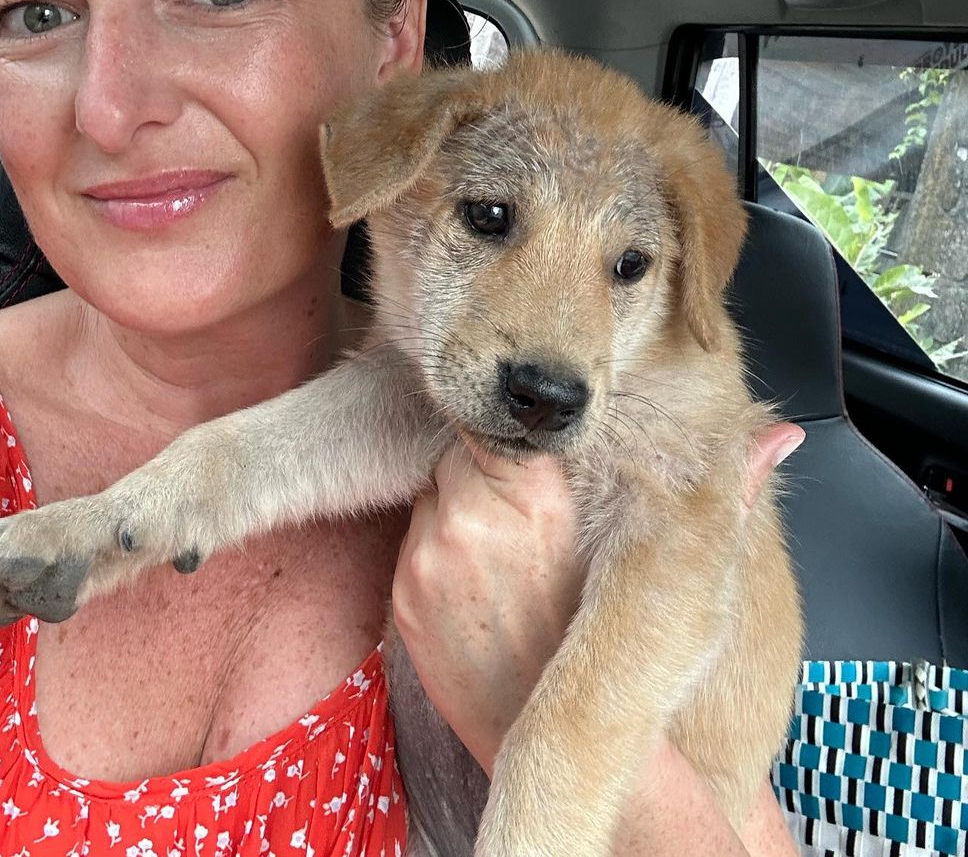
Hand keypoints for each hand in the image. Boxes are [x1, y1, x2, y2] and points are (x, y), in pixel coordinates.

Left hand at [391, 421, 804, 773]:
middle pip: (465, 449)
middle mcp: (471, 518)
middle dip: (492, 465)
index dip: (526, 435)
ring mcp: (428, 558)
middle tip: (528, 506)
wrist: (575, 756)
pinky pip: (414, 538)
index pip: (511, 424)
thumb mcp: (677, 568)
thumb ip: (720, 489)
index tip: (544, 452)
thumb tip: (778, 435)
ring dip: (464, 501)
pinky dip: (441, 545)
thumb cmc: (630, 662)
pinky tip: (483, 579)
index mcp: (537, 496)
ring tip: (506, 546)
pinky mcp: (403, 594)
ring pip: (436, 490)